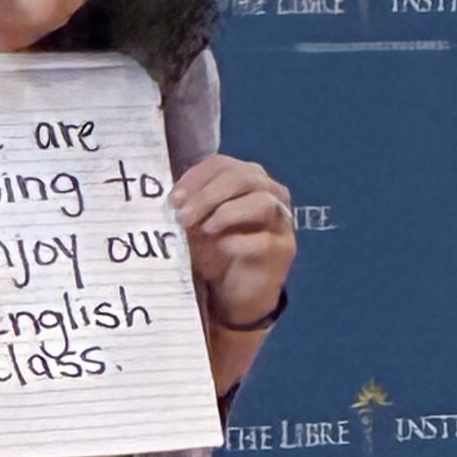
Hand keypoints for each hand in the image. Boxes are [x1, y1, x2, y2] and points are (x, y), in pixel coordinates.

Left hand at [173, 153, 295, 325]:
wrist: (236, 292)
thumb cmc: (215, 251)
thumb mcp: (196, 226)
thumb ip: (188, 208)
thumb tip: (173, 202)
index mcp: (245, 179)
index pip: (222, 164)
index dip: (196, 178)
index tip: (173, 200)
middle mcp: (269, 192)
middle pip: (244, 178)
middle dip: (208, 196)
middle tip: (183, 217)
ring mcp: (280, 220)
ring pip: (262, 202)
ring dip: (227, 213)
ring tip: (204, 229)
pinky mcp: (283, 249)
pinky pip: (264, 239)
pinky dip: (239, 241)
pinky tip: (222, 247)